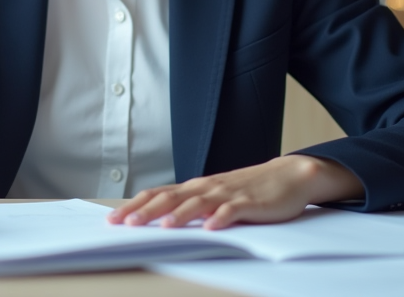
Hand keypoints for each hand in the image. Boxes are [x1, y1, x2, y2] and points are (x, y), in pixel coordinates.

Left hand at [107, 155, 362, 230]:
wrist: (290, 175)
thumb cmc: (250, 189)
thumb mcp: (216, 196)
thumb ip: (193, 205)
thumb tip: (160, 219)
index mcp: (197, 187)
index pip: (159, 194)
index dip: (136, 206)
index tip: (113, 219)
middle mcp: (208, 187)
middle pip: (172, 197)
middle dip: (147, 211)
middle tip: (126, 223)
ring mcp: (228, 193)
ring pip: (199, 203)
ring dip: (180, 215)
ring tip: (164, 227)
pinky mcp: (250, 202)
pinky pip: (233, 210)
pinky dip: (221, 218)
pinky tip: (211, 227)